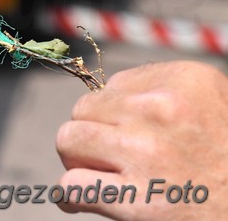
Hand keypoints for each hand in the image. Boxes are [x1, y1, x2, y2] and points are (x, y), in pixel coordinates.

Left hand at [56, 61, 227, 219]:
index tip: (131, 132)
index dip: (114, 112)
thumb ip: (159, 92)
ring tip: (96, 173)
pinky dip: (70, 195)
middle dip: (91, 132)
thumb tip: (106, 98)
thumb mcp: (210, 104)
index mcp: (185, 80)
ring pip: (69, 140)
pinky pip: (71, 184)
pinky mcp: (136, 199)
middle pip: (84, 109)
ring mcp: (146, 152)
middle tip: (111, 155)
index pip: (113, 84)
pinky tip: (80, 199)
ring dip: (77, 159)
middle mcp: (162, 110)